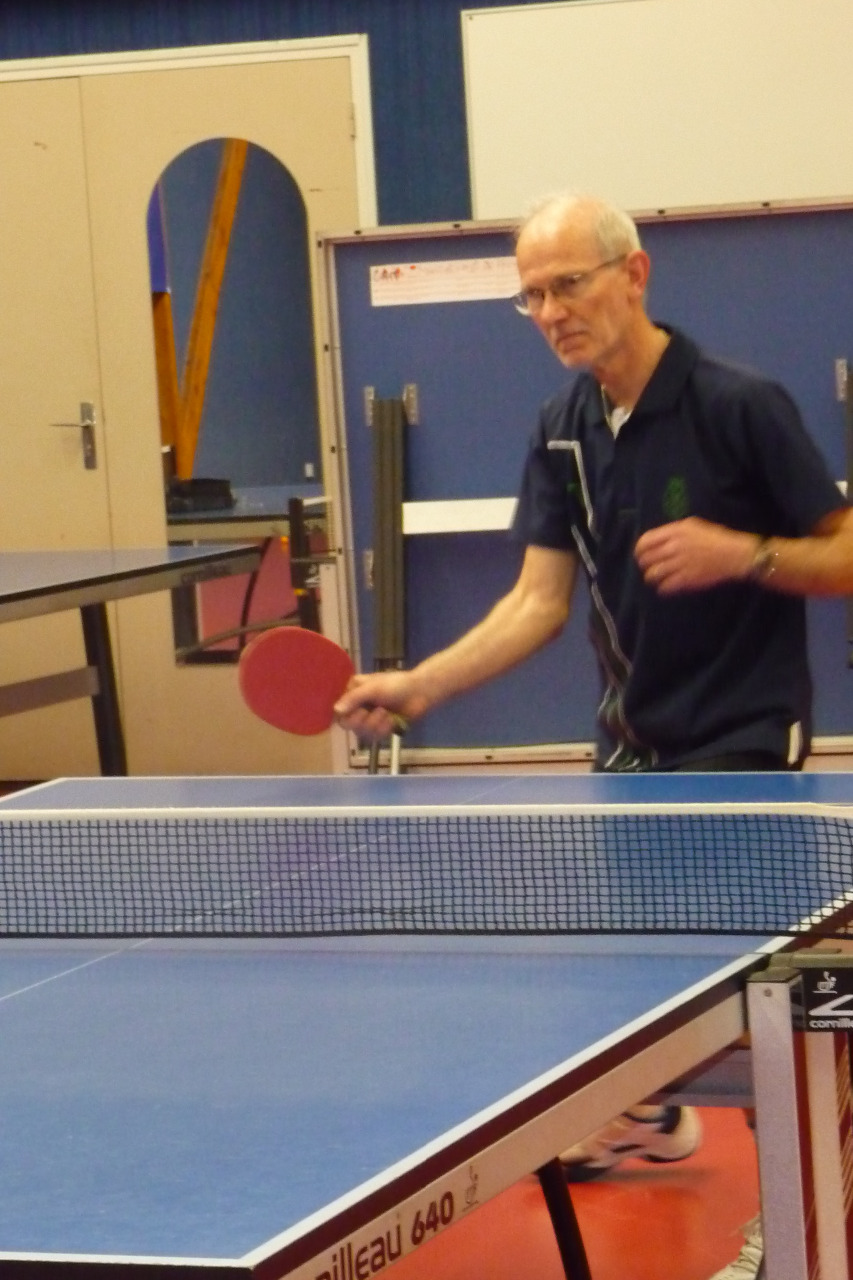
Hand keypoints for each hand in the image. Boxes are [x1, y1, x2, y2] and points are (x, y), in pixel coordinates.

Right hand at [334, 671, 428, 739]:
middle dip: (363, 721)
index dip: (346, 715)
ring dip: (376, 725)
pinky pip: (375, 736)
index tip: (359, 712)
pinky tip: (392, 720)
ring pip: (362, 732)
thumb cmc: (396, 685)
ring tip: (387, 714)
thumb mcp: (373, 688)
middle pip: (348, 724)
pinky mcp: (381, 727)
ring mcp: (370, 717)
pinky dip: (384, 729)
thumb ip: (354, 698)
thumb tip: (336, 710)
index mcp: (353, 691)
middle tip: (374, 712)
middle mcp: (358, 705)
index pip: (339, 709)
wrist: (420, 693)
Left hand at [634, 517, 756, 593]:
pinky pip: (665, 587)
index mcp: (675, 531)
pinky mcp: (686, 579)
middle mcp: (674, 547)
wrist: (734, 554)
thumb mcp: (693, 525)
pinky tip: (665, 587)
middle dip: (644, 565)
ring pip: (653, 575)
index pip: (645, 541)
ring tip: (655, 579)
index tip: (640, 555)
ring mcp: (680, 564)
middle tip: (648, 568)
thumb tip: (658, 539)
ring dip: (651, 578)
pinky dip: (662, 588)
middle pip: (646, 559)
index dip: (639, 550)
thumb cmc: (716, 538)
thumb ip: (674, 531)